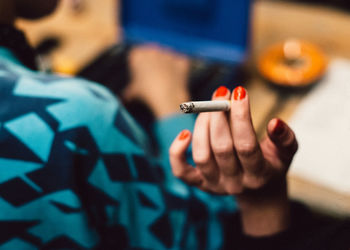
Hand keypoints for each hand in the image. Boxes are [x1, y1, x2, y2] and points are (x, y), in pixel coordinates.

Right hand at [124, 45, 190, 117]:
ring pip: (166, 57)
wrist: (166, 97)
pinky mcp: (181, 59)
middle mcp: (153, 49)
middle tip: (153, 78)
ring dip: (166, 65)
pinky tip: (176, 80)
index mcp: (137, 54)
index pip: (136, 55)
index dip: (138, 66)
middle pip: (151, 54)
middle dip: (152, 63)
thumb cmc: (146, 94)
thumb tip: (124, 98)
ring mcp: (168, 53)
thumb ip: (128, 91)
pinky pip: (180, 62)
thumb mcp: (133, 93)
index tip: (139, 76)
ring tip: (165, 80)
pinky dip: (179, 69)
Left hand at [169, 86, 297, 235]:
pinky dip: (177, 152)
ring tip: (208, 106)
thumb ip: (285, 138)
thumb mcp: (286, 153)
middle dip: (218, 116)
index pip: (246, 145)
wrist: (258, 191)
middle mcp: (234, 183)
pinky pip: (181, 171)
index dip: (241, 117)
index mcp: (258, 175)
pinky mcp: (198, 184)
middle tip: (221, 92)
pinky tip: (184, 132)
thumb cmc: (271, 164)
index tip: (239, 91)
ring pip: (202, 155)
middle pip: (221, 148)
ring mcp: (214, 185)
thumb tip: (275, 123)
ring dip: (202, 126)